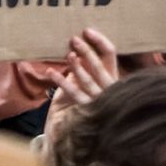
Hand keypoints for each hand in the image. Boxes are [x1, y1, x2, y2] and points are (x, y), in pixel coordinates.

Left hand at [43, 28, 120, 143]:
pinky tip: (52, 72)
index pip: (110, 55)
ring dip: (77, 67)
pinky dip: (62, 82)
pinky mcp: (86, 111)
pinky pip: (74, 94)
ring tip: (68, 55)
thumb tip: (76, 46)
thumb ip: (88, 67)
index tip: (87, 31)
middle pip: (99, 66)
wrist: (87, 134)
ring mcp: (99, 101)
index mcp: (113, 77)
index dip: (100, 41)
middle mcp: (109, 89)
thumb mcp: (92, 80)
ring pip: (88, 80)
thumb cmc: (88, 100)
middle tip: (74, 39)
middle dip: (87, 51)